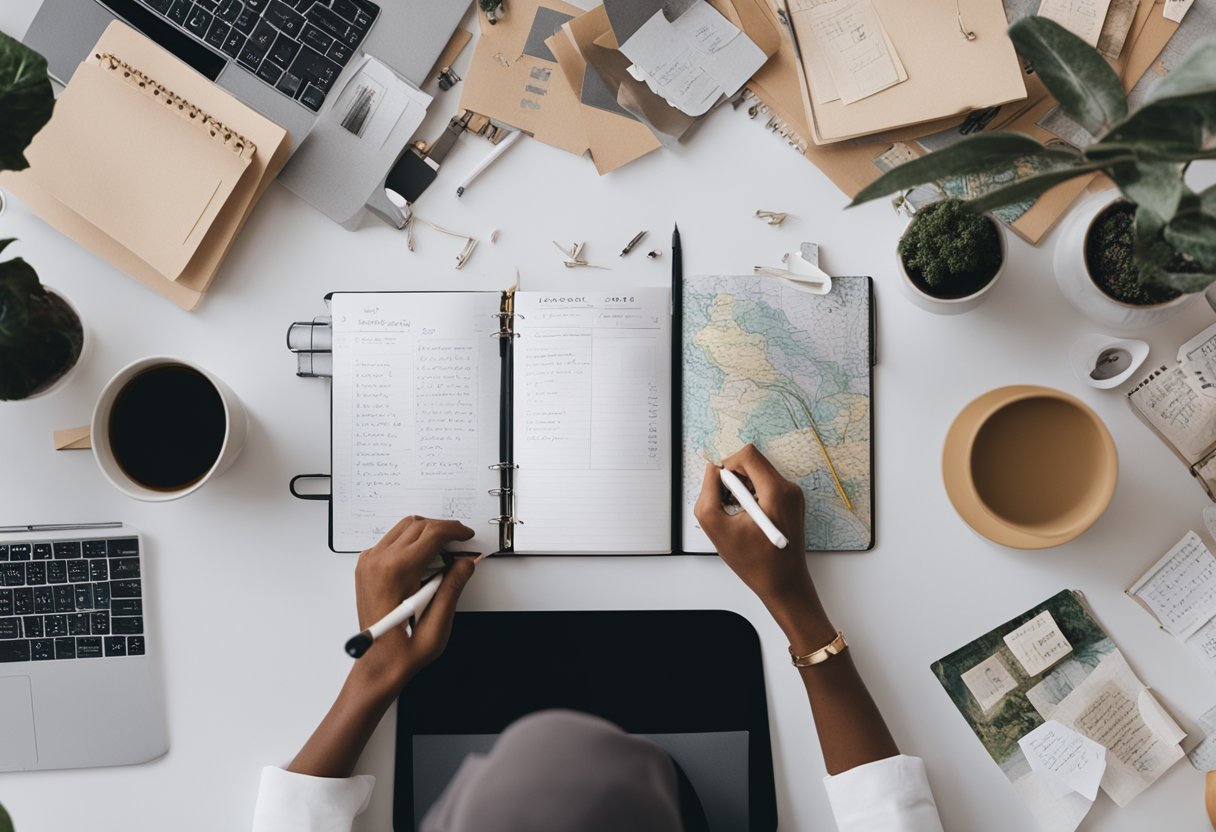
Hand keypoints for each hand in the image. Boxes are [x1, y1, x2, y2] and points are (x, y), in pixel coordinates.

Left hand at [352, 516, 477, 697]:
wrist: (378, 664)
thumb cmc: (402, 651)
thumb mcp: (438, 622)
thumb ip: (453, 586)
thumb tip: (465, 562)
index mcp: (396, 572)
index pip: (431, 533)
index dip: (455, 530)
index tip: (466, 536)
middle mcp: (378, 562)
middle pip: (417, 524)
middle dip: (443, 529)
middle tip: (460, 544)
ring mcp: (369, 563)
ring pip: (404, 528)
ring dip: (426, 534)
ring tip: (443, 554)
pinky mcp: (366, 566)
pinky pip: (392, 540)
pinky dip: (410, 543)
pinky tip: (423, 562)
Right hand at [695, 445, 817, 624]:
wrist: (784, 584)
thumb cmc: (754, 562)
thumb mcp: (718, 529)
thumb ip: (708, 494)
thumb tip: (712, 471)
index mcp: (776, 492)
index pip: (747, 455)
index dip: (727, 465)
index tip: (720, 486)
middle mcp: (788, 488)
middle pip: (753, 462)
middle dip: (733, 478)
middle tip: (726, 503)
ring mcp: (793, 495)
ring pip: (758, 473)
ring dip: (741, 488)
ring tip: (737, 515)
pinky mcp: (791, 502)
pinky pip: (765, 486)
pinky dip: (751, 496)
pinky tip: (747, 519)